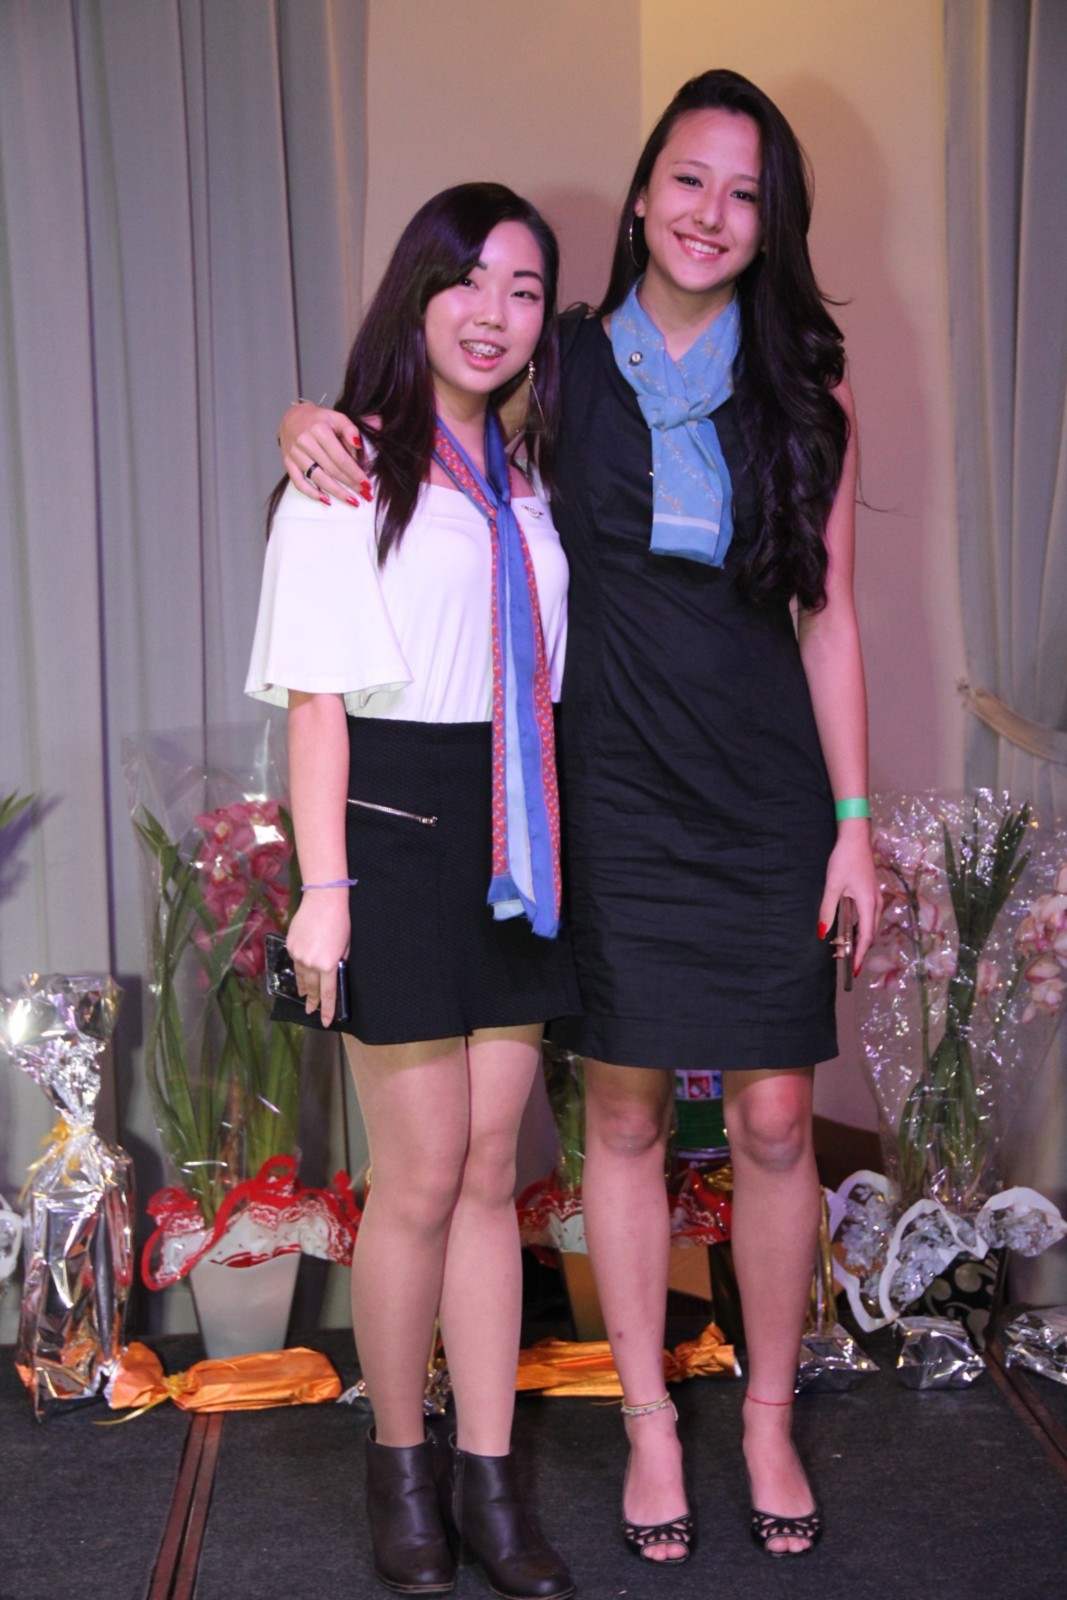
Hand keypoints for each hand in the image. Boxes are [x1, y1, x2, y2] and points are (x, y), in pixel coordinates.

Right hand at [280, 403, 371, 506]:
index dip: (355, 472)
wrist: (293, 417)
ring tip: (351, 500)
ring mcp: (295, 454)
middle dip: (350, 484)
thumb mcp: (337, 417)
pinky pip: (299, 483)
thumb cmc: (319, 419)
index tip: (366, 483)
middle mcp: (305, 442)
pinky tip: (326, 499)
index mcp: (319, 429)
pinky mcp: (288, 462)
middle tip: (364, 494)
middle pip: (332, 469)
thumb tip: (360, 445)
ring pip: (318, 478)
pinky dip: (312, 493)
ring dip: (336, 492)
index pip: (341, 457)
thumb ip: (350, 430)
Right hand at [284, 889, 349, 1026]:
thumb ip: (339, 962)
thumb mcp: (346, 946)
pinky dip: (298, 969)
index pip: (327, 993)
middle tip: (310, 1010)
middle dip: (312, 1001)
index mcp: (328, 965)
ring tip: (303, 995)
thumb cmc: (340, 922)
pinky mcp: (291, 945)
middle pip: (311, 988)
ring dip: (303, 987)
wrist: (323, 900)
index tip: (324, 1020)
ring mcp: (298, 955)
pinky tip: (299, 972)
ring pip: (300, 976)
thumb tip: (333, 971)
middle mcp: (311, 963)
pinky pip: (295, 962)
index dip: (326, 1009)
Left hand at [817, 822, 882, 976]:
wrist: (855, 838)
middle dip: (858, 950)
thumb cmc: (844, 860)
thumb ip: (827, 910)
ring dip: (859, 939)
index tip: (852, 970)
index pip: (866, 937)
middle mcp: (876, 903)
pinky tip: (849, 930)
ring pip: (870, 926)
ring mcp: (876, 898)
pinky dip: (860, 928)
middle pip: (870, 934)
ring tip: (843, 948)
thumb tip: (821, 932)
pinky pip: (869, 917)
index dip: (860, 955)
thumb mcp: (832, 886)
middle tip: (843, 961)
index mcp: (869, 904)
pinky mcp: (872, 893)